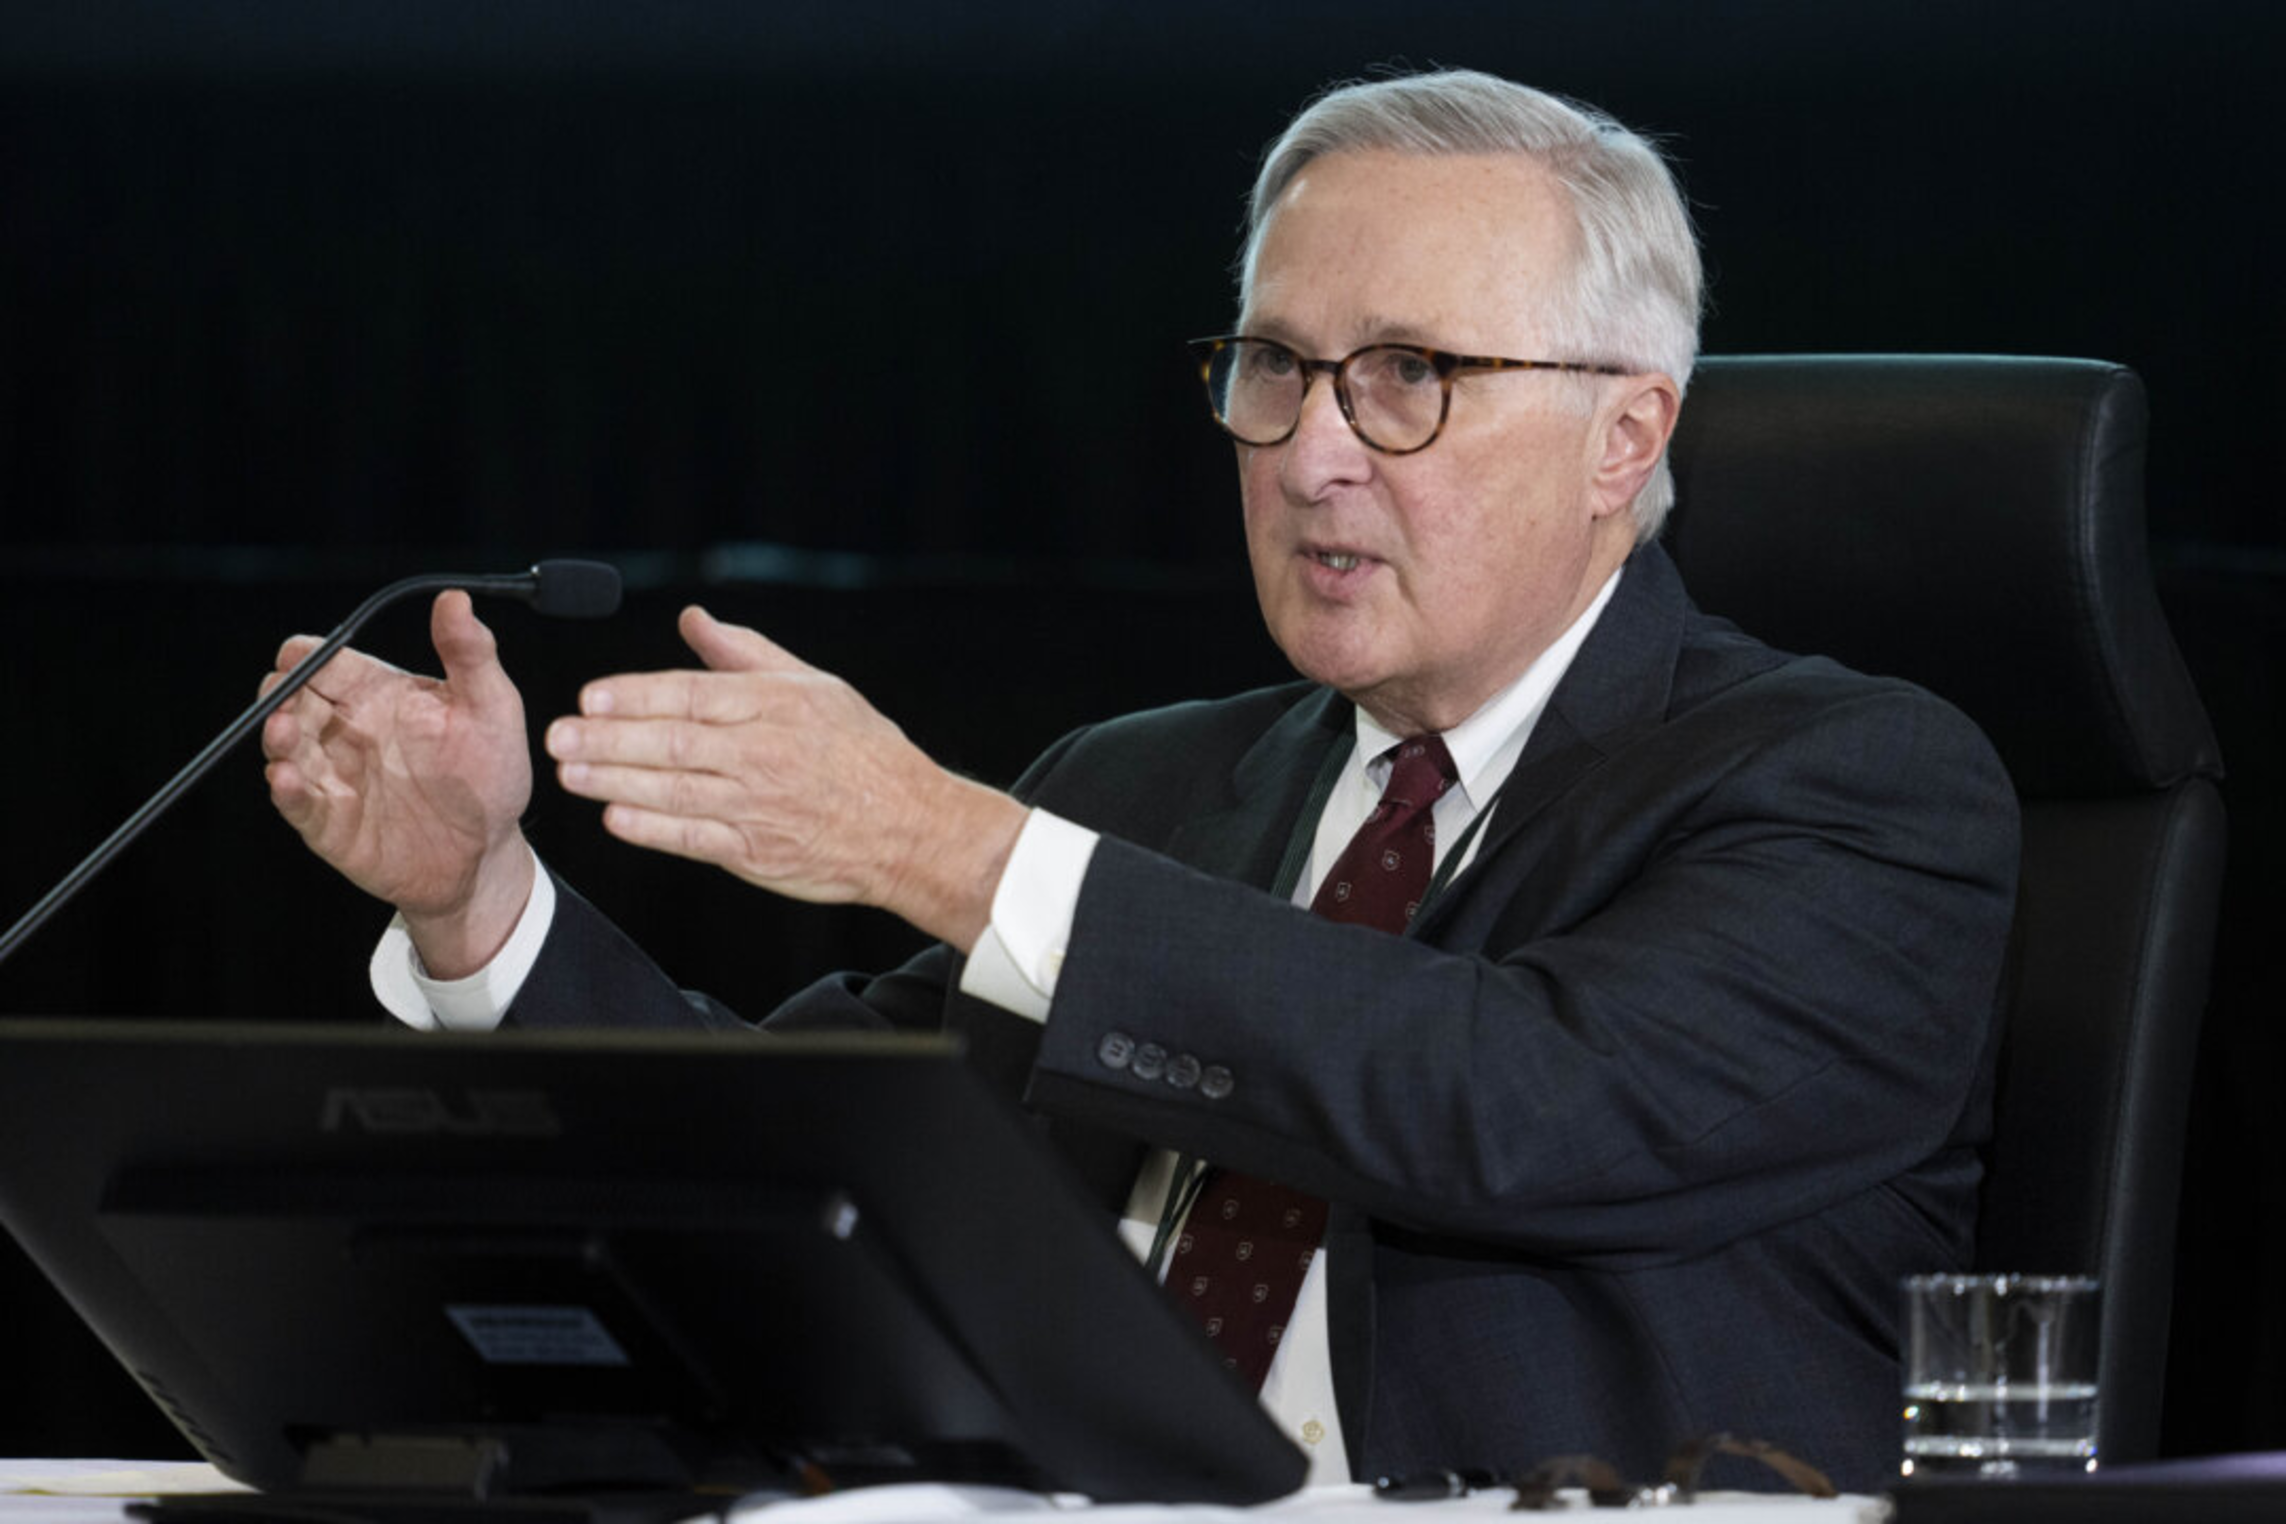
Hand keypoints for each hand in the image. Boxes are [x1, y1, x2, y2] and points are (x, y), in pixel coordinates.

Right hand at [261, 590, 534, 975]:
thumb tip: (456, 598)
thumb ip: (470, 655)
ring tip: (282, 728)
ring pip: (285, 748)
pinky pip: (297, 803)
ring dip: (276, 737)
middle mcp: (346, 731)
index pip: (328, 662)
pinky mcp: (328, 823)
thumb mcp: (492, 709)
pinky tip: (286, 777)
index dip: (307, 654)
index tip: (298, 652)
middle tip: (282, 690)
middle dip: (279, 692)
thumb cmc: (491, 774)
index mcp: (378, 695)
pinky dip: (286, 790)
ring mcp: (333, 776)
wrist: (488, 852)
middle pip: (293, 699)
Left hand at [543, 606, 1024, 951]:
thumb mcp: (814, 685)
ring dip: (615, 782)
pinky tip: (616, 819)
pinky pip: (695, 839)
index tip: (589, 697)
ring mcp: (758, 805)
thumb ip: (746, 652)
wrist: (910, 826)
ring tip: (570, 774)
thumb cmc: (863, 752)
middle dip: (608, 740)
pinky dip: (653, 830)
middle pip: (672, 743)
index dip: (635, 697)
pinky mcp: (757, 851)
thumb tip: (693, 620)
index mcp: (773, 705)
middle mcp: (763, 752)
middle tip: (558, 736)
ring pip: (674, 790)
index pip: (690, 695)